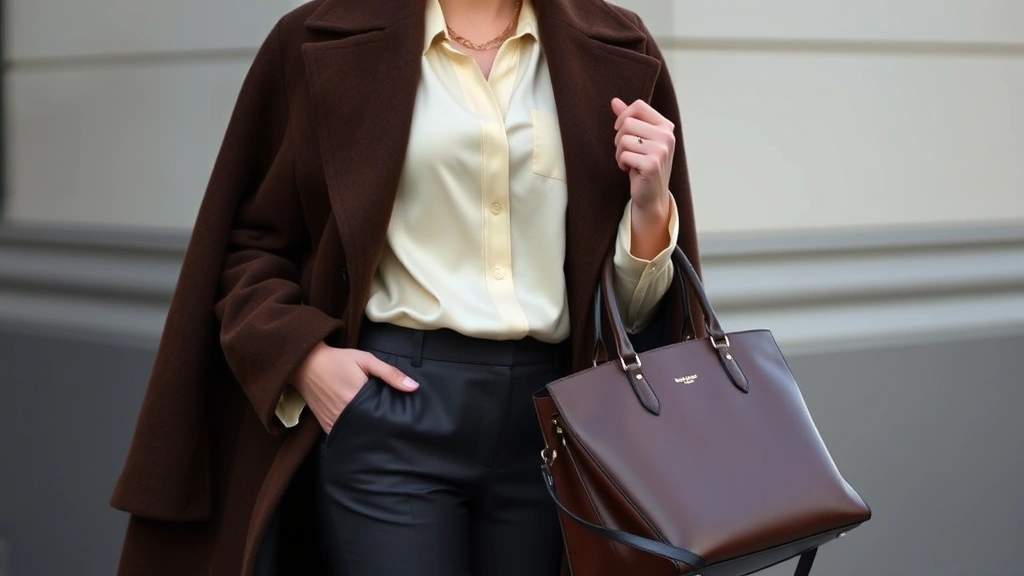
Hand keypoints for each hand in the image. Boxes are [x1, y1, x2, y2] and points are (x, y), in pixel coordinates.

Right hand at [290, 342, 418, 433]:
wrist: (306, 363)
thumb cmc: (338, 360)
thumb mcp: (366, 360)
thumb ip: (390, 373)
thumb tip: (414, 387)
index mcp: (355, 399)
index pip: (381, 416)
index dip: (393, 418)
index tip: (403, 420)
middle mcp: (343, 414)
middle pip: (370, 428)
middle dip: (382, 427)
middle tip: (394, 426)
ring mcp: (333, 422)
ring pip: (357, 434)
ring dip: (368, 432)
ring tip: (380, 429)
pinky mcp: (325, 425)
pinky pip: (343, 435)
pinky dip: (353, 433)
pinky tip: (362, 430)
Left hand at [612, 97, 673, 258]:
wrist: (652, 195)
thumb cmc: (643, 164)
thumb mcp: (639, 139)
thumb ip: (629, 119)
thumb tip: (614, 101)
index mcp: (665, 126)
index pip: (638, 106)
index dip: (623, 116)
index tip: (620, 130)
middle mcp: (666, 136)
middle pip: (626, 123)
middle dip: (619, 139)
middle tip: (627, 152)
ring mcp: (661, 150)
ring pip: (623, 139)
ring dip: (620, 153)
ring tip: (629, 162)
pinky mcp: (652, 164)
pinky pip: (624, 155)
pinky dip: (622, 163)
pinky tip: (631, 170)